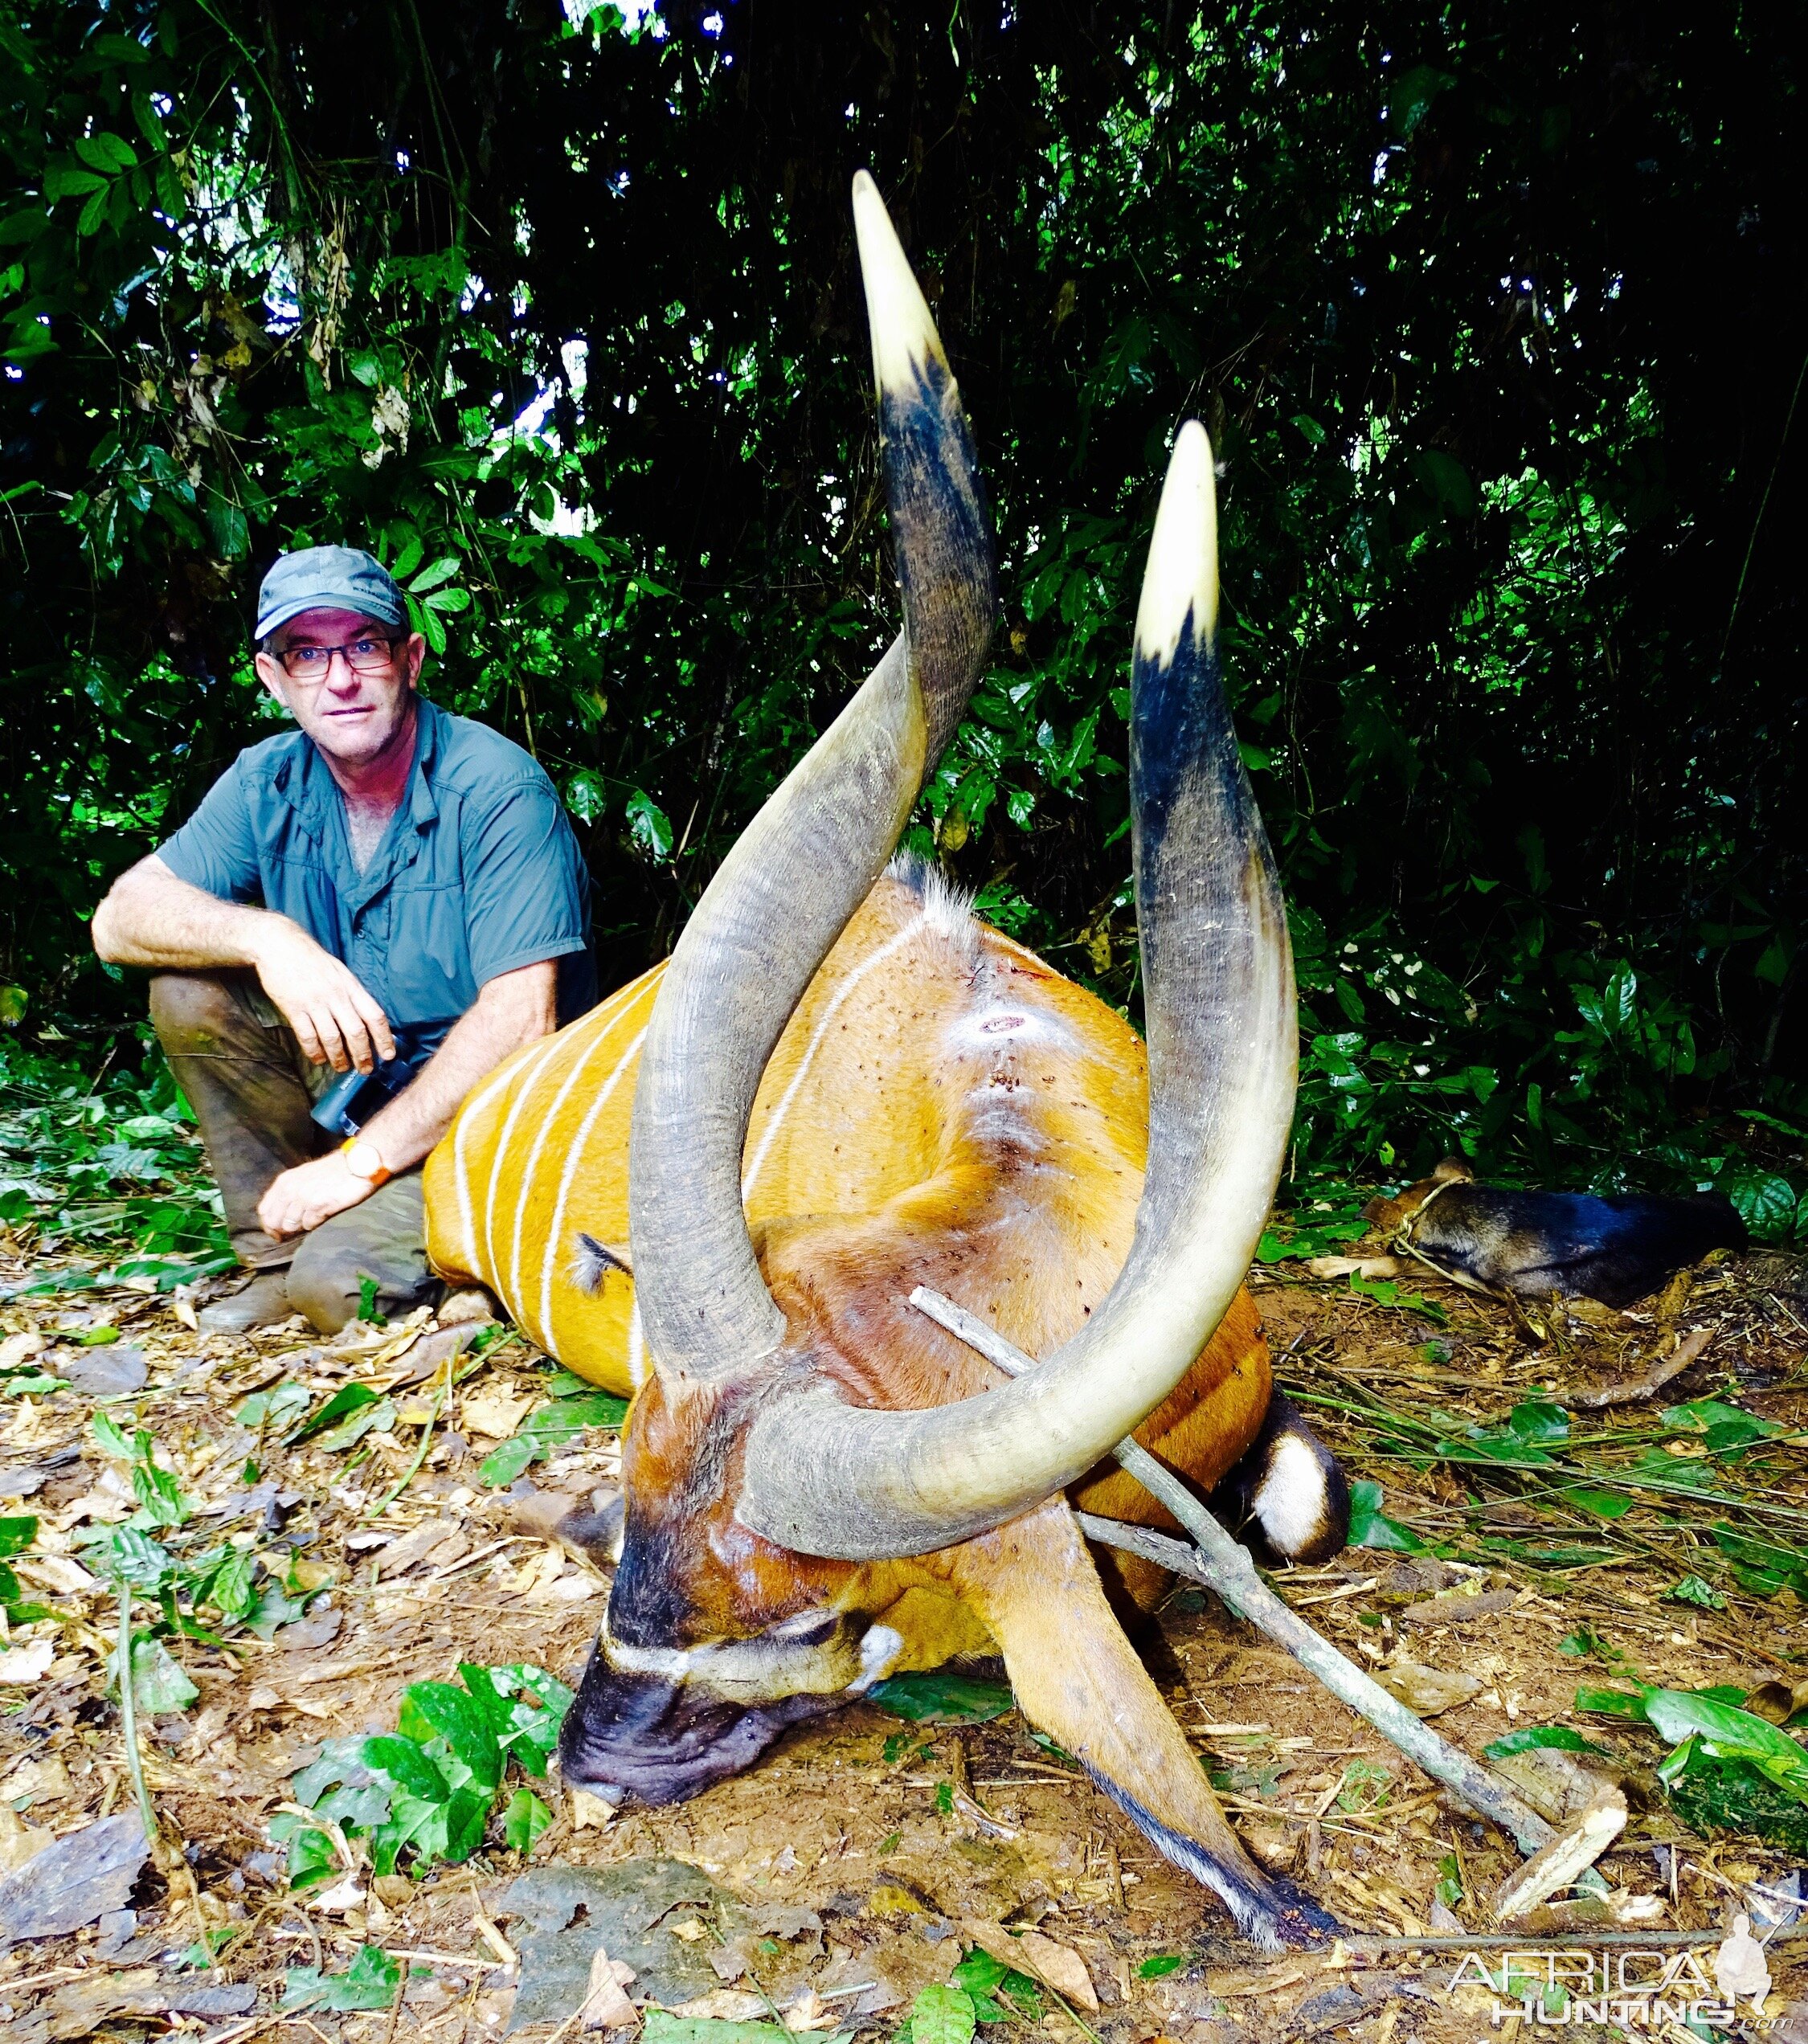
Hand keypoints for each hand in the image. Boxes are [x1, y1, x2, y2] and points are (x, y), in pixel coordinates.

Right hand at [252, 921, 395, 1072]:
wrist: (280, 945)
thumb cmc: (313, 961)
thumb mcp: (340, 972)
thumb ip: (353, 994)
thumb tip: (367, 1019)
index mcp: (351, 987)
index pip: (375, 1016)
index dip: (384, 1038)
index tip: (389, 1056)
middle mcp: (336, 996)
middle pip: (356, 1032)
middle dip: (363, 1055)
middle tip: (365, 1070)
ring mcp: (315, 1002)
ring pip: (332, 1038)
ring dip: (339, 1057)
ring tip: (342, 1067)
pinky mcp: (294, 1008)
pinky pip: (307, 1036)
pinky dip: (315, 1051)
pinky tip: (319, 1059)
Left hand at [258, 1151, 377, 1238]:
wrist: (359, 1163)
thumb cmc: (335, 1171)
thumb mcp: (305, 1176)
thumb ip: (290, 1192)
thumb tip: (284, 1216)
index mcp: (284, 1182)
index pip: (264, 1211)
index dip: (270, 1224)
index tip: (279, 1232)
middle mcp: (289, 1189)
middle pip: (273, 1222)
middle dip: (283, 1231)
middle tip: (296, 1233)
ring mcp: (302, 1197)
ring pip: (290, 1226)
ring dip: (300, 1228)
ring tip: (313, 1221)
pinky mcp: (317, 1205)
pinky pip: (309, 1225)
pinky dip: (315, 1225)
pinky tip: (324, 1217)